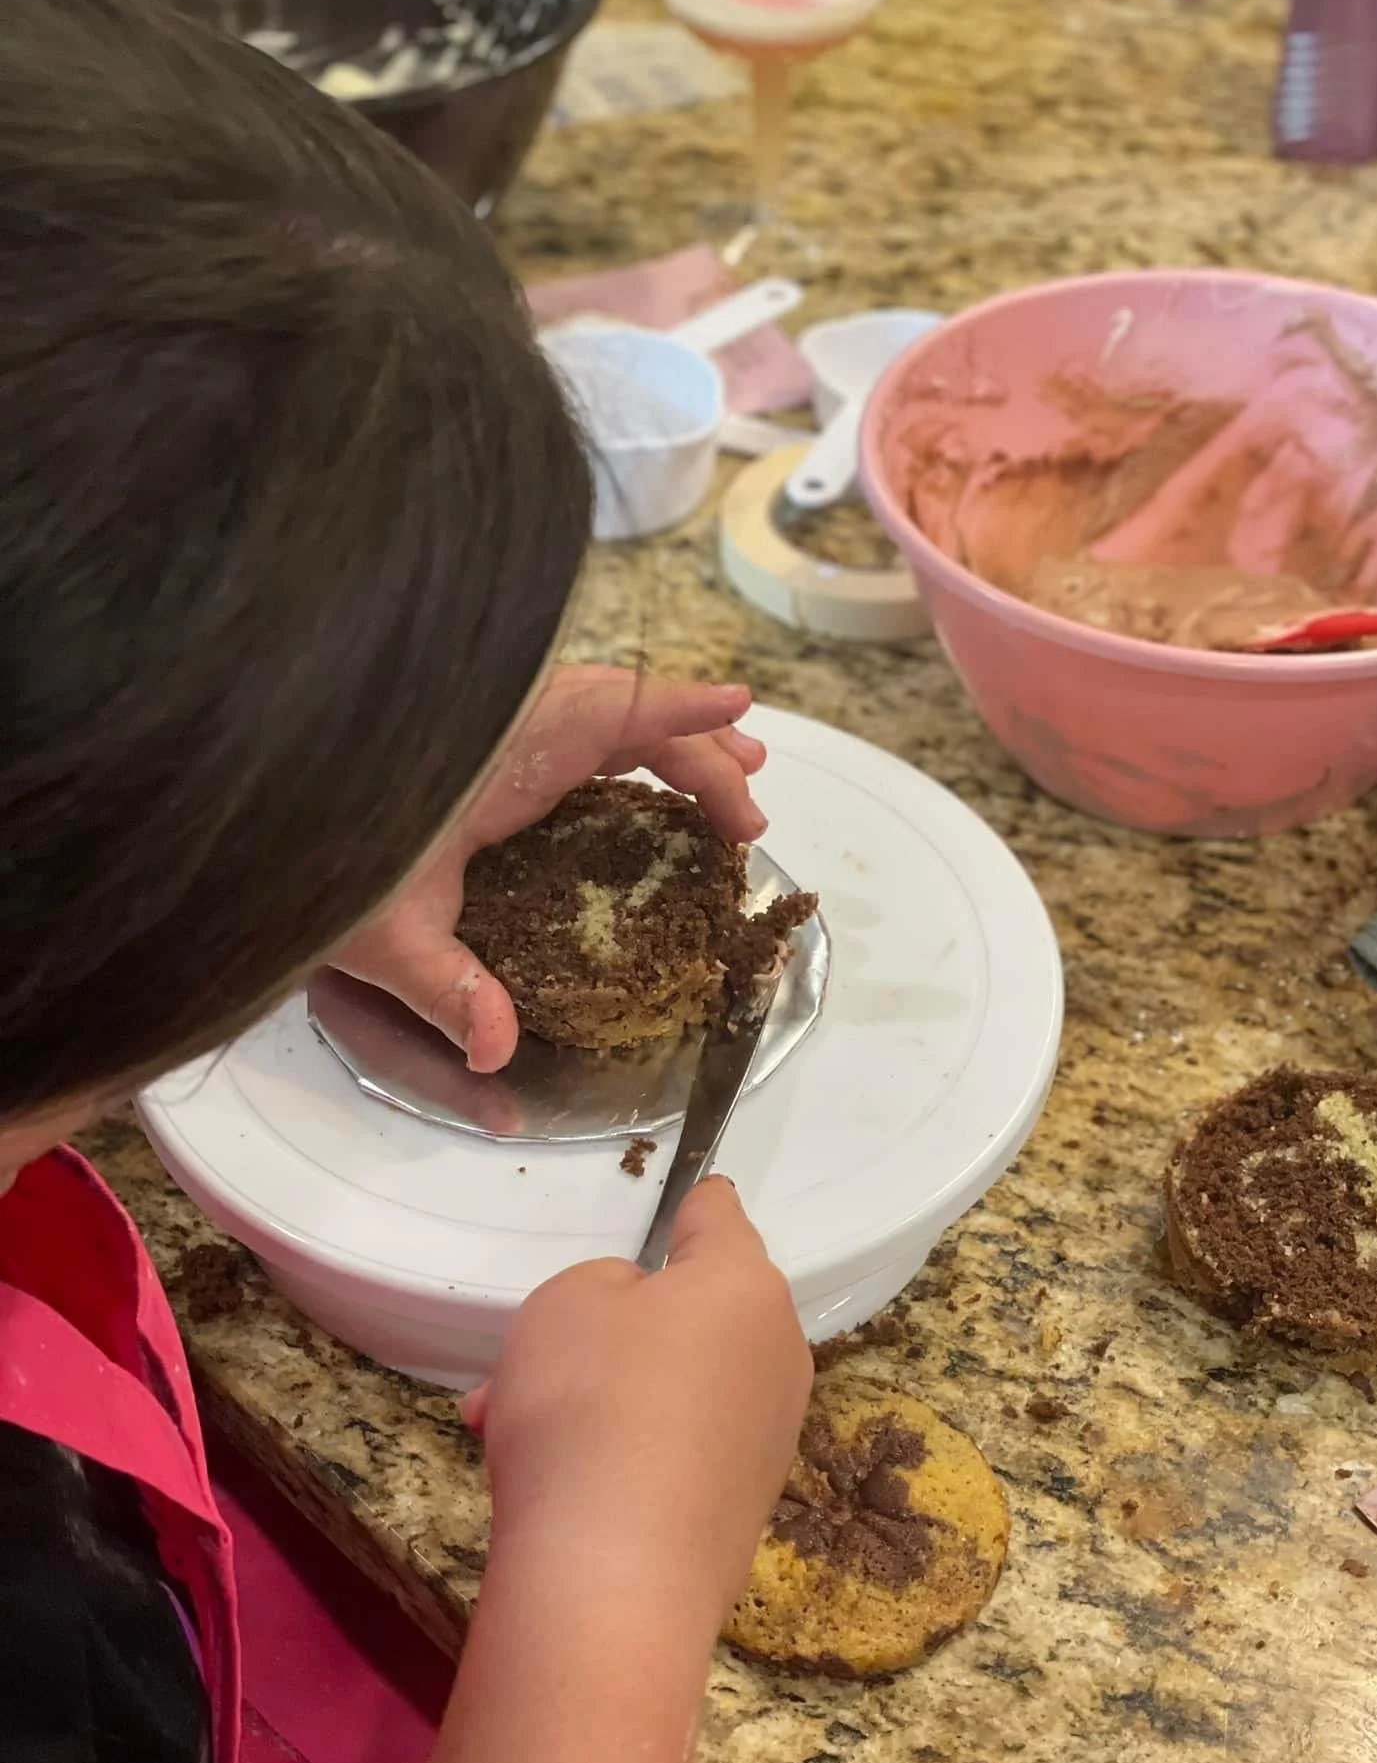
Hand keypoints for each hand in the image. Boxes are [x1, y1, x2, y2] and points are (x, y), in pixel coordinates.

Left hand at [334, 667, 767, 1072]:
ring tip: (732, 771)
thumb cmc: (304, 861)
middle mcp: (501, 732)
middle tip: (751, 813)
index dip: (677, 711)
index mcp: (495, 757)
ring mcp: (490, 737)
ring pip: (597, 715)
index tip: (739, 711)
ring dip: (667, 742)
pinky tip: (639, 780)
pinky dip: (622, 747)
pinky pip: (567, 730)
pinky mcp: (476, 752)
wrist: (238, 813)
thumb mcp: (378, 933)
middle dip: (697, 752)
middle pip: (620, 715)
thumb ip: (445, 987)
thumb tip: (497, 1051)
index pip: (605, 711)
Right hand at [463, 1179, 810, 1627]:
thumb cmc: (589, 1404)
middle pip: (694, 1313)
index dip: (689, 1205)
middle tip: (532, 1353)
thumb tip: (637, 1318)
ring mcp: (765, 1437)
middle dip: (612, 1327)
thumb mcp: (564, 1301)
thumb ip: (603, 1287)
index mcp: (746, 1285)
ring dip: (595, 1395)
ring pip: (668, 1386)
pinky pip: (669, 1449)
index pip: (720, 1217)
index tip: (680, 1204)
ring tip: (500, 1423)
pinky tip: (537, 1481)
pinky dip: (614, 1453)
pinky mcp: (739, 1506)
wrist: (613, 1579)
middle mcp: (777, 1353)